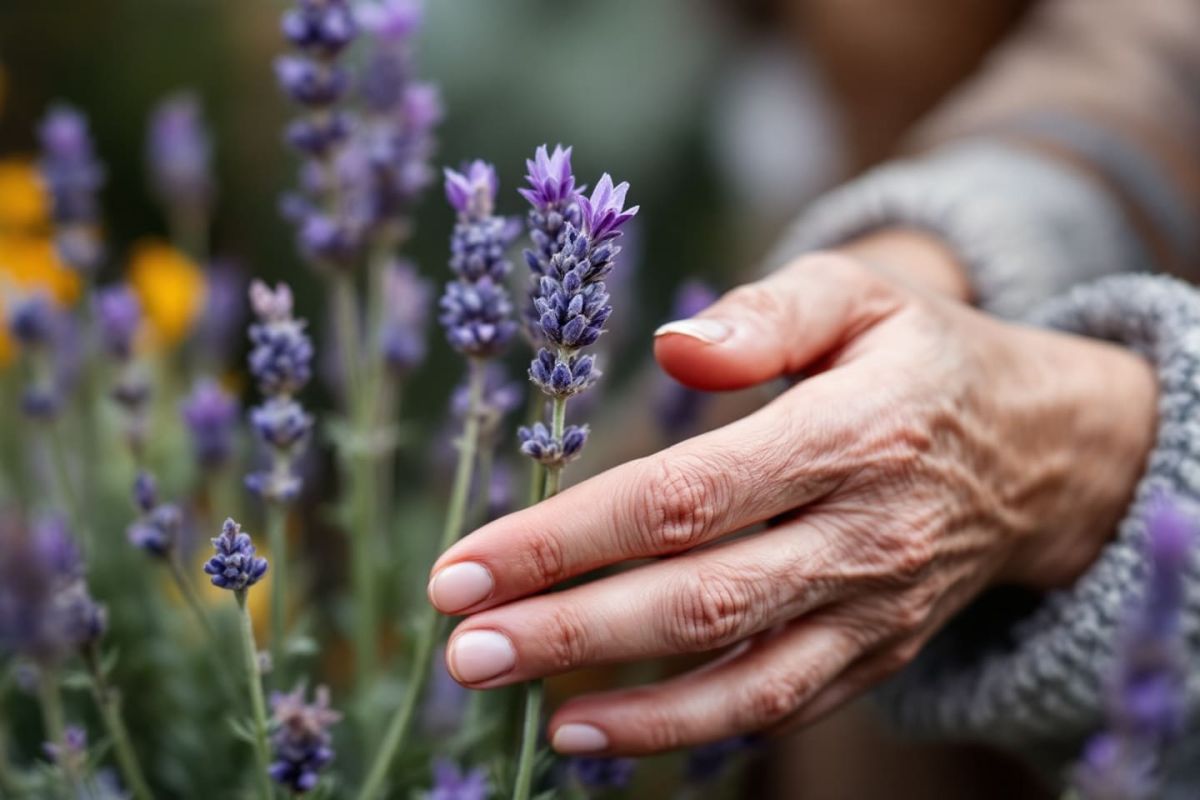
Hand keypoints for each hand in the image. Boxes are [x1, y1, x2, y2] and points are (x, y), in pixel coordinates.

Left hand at [426, 251, 1156, 755]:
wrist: (1039, 452)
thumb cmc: (920, 358)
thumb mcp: (859, 295)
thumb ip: (766, 311)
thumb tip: (672, 345)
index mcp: (851, 432)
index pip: (686, 497)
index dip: (569, 537)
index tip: (467, 564)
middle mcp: (865, 534)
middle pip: (697, 598)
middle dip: (567, 629)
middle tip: (460, 646)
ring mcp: (876, 607)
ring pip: (738, 677)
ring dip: (619, 704)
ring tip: (512, 698)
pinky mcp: (876, 653)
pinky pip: (777, 706)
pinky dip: (686, 730)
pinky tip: (597, 730)